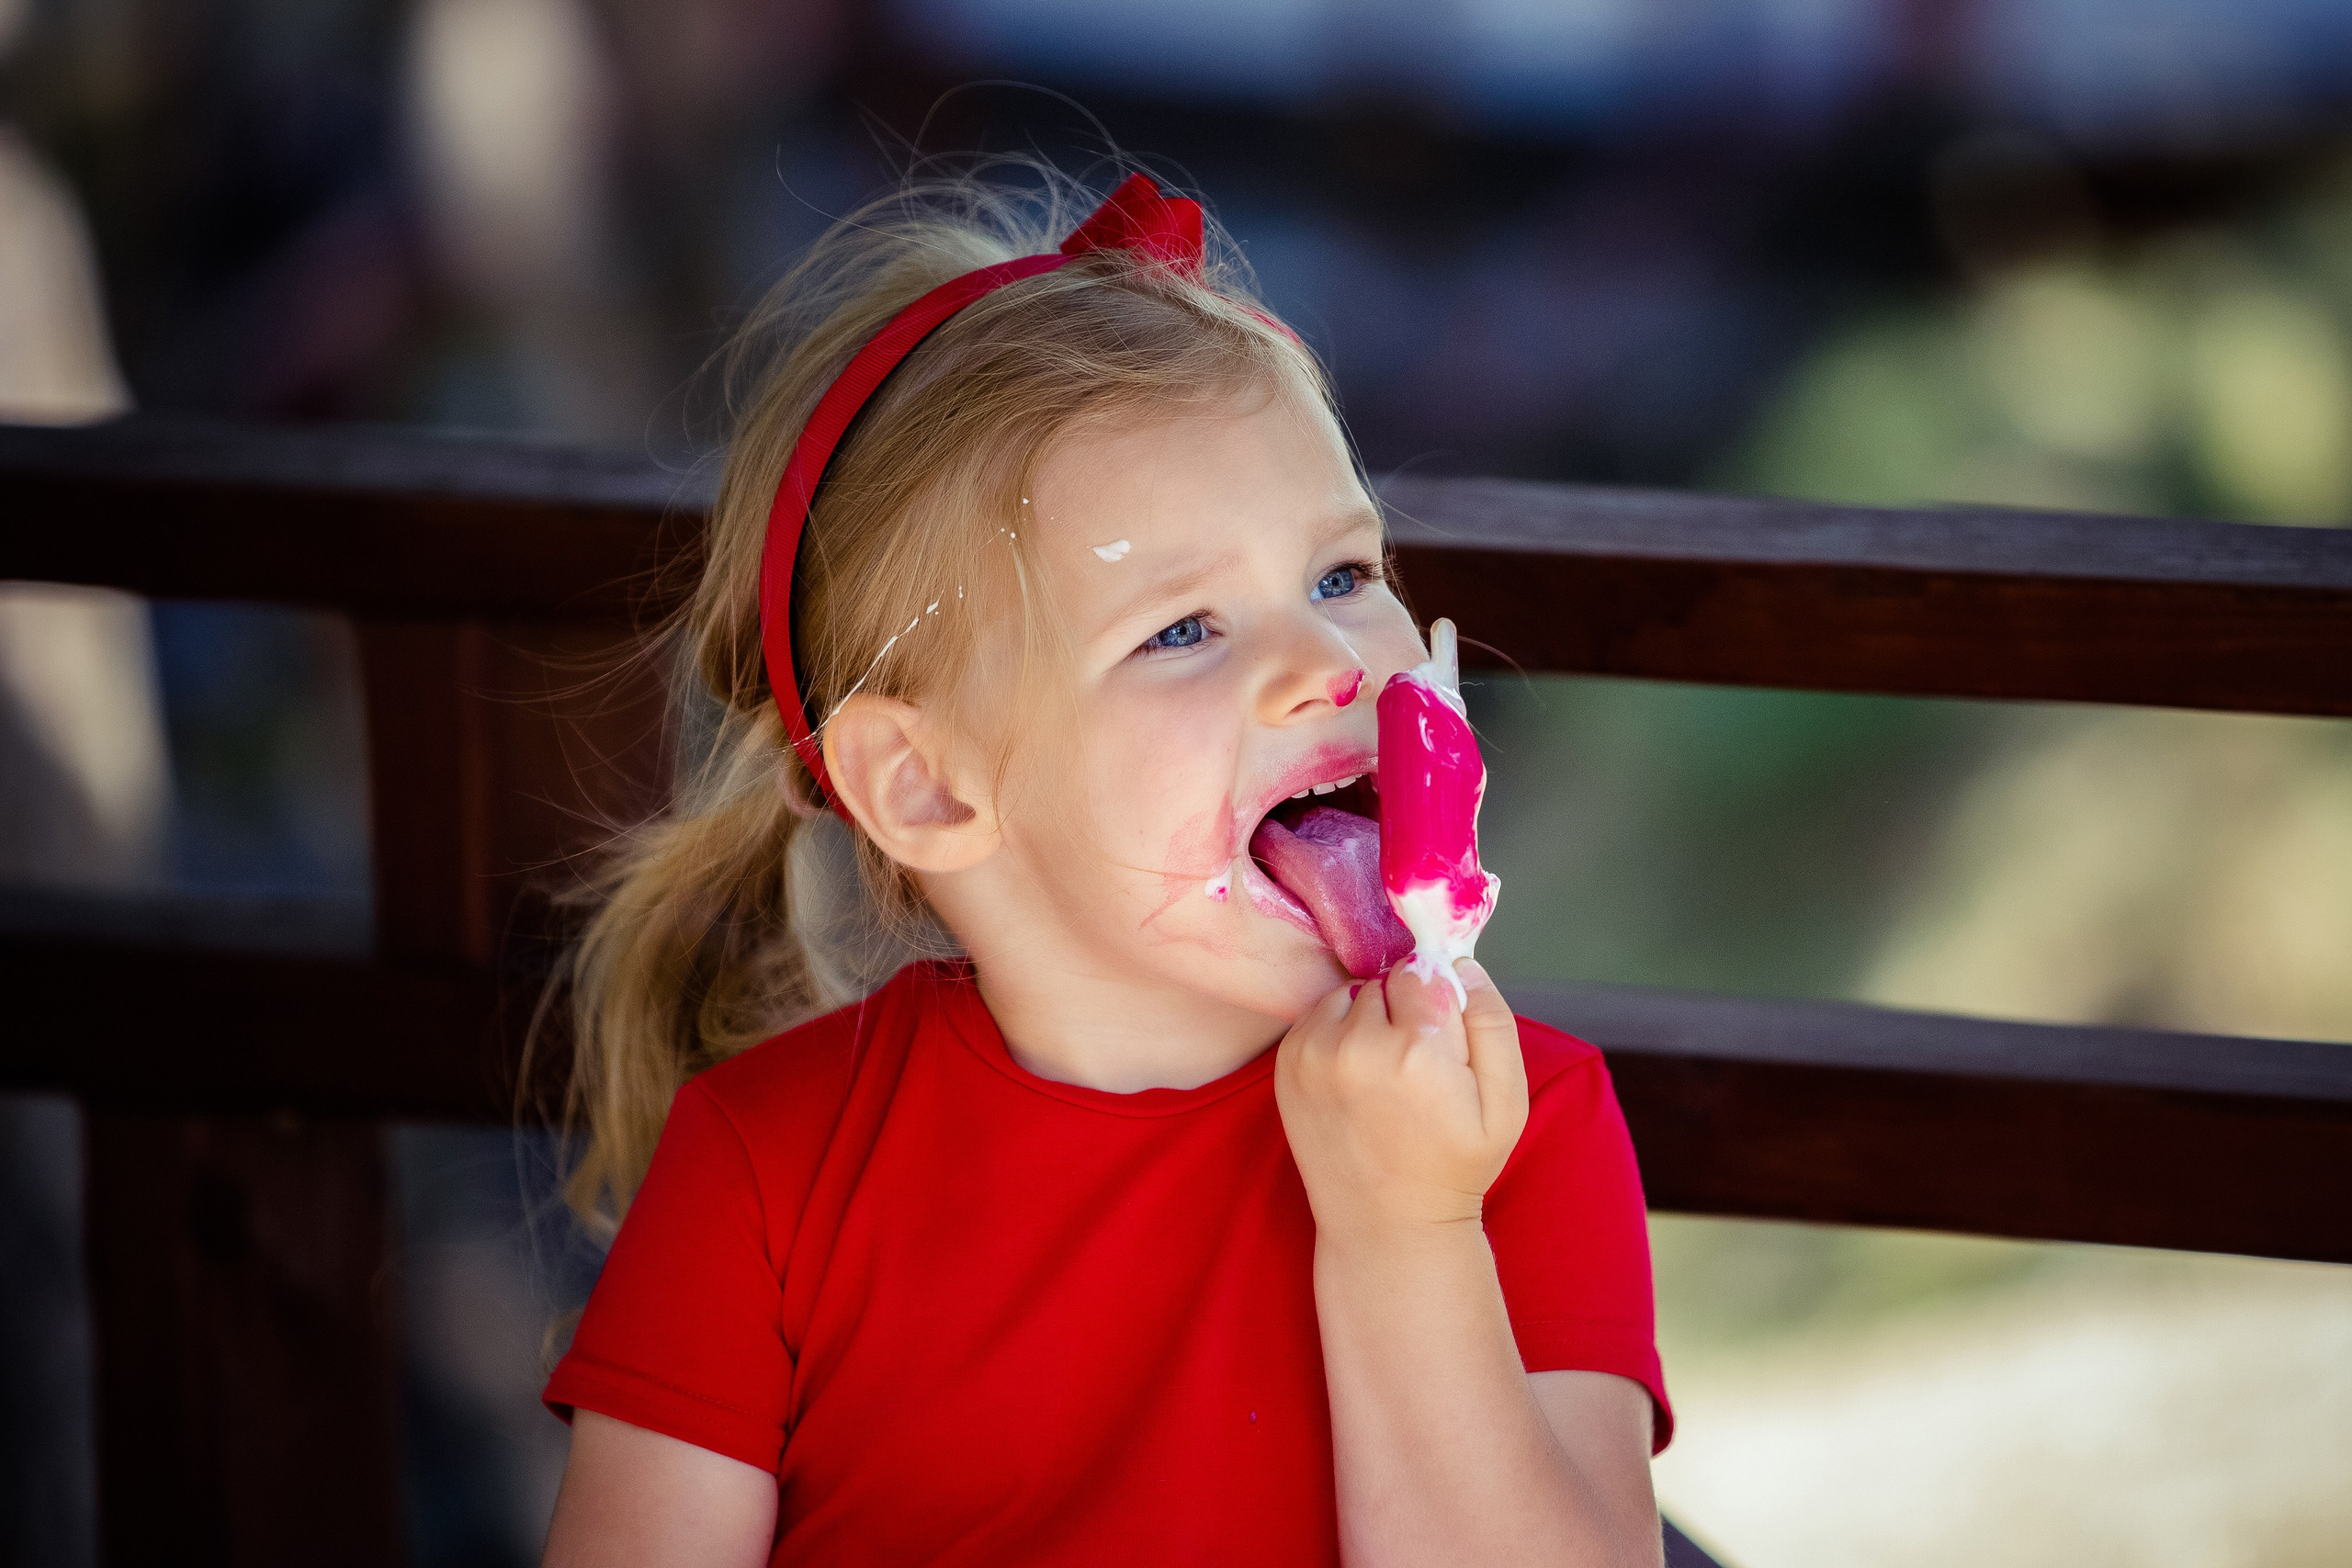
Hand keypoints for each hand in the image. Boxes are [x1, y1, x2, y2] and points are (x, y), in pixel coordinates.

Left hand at [1274, 960, 1528, 1250]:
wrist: (1386, 1224)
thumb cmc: (1453, 1165)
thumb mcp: (1505, 1102)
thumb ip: (1492, 1022)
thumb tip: (1461, 964)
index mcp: (1416, 1050)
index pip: (1425, 970)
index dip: (1440, 1000)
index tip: (1443, 1041)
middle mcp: (1356, 1045)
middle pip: (1387, 980)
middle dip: (1405, 1009)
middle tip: (1416, 1066)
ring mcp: (1313, 1054)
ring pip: (1351, 994)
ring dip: (1368, 1018)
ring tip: (1385, 1073)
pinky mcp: (1287, 1064)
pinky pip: (1320, 1014)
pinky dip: (1338, 1033)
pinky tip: (1357, 1078)